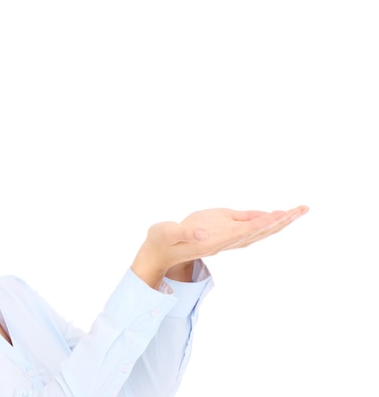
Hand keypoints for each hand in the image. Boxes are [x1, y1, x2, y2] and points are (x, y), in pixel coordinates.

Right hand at [131, 205, 308, 286]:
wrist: (160, 253)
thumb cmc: (162, 241)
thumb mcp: (166, 233)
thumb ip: (181, 232)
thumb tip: (200, 232)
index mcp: (214, 240)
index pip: (244, 231)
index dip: (263, 222)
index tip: (281, 214)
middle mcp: (225, 242)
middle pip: (259, 232)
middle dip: (281, 221)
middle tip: (302, 210)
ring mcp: (227, 240)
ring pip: (259, 231)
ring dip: (279, 222)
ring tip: (297, 211)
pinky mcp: (225, 236)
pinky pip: (252, 230)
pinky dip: (267, 223)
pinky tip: (276, 218)